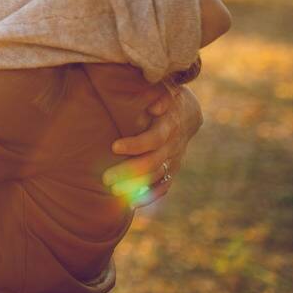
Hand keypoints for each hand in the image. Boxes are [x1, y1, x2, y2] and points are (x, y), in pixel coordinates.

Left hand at [101, 85, 202, 207]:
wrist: (187, 111)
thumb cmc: (164, 96)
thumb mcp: (162, 89)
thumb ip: (158, 95)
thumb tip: (154, 106)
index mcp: (169, 125)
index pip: (154, 139)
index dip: (136, 145)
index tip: (114, 147)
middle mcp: (173, 145)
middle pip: (152, 163)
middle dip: (128, 171)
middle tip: (105, 178)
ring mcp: (174, 159)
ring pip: (156, 177)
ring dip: (135, 186)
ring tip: (112, 191)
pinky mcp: (172, 168)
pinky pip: (164, 186)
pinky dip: (150, 196)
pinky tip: (132, 204)